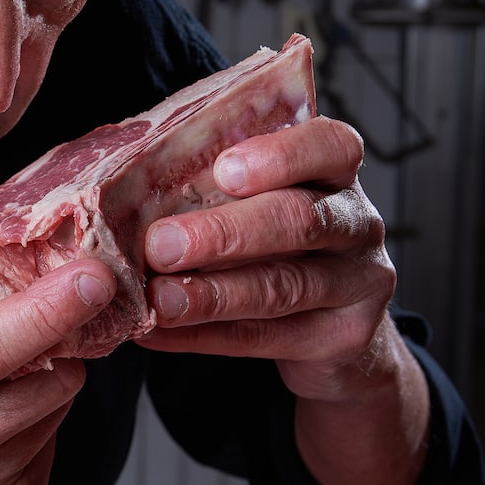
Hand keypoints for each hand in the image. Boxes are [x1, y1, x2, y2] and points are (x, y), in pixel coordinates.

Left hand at [140, 116, 396, 399]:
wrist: (335, 328)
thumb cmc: (277, 244)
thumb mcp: (259, 204)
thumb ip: (213, 188)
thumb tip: (125, 191)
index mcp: (336, 172)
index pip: (330, 145)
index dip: (281, 156)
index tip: (225, 170)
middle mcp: (357, 222)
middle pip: (300, 220)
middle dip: (226, 233)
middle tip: (162, 244)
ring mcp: (359, 283)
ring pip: (284, 287)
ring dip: (213, 295)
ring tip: (160, 299)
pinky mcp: (343, 338)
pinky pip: (266, 338)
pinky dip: (205, 336)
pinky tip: (159, 332)